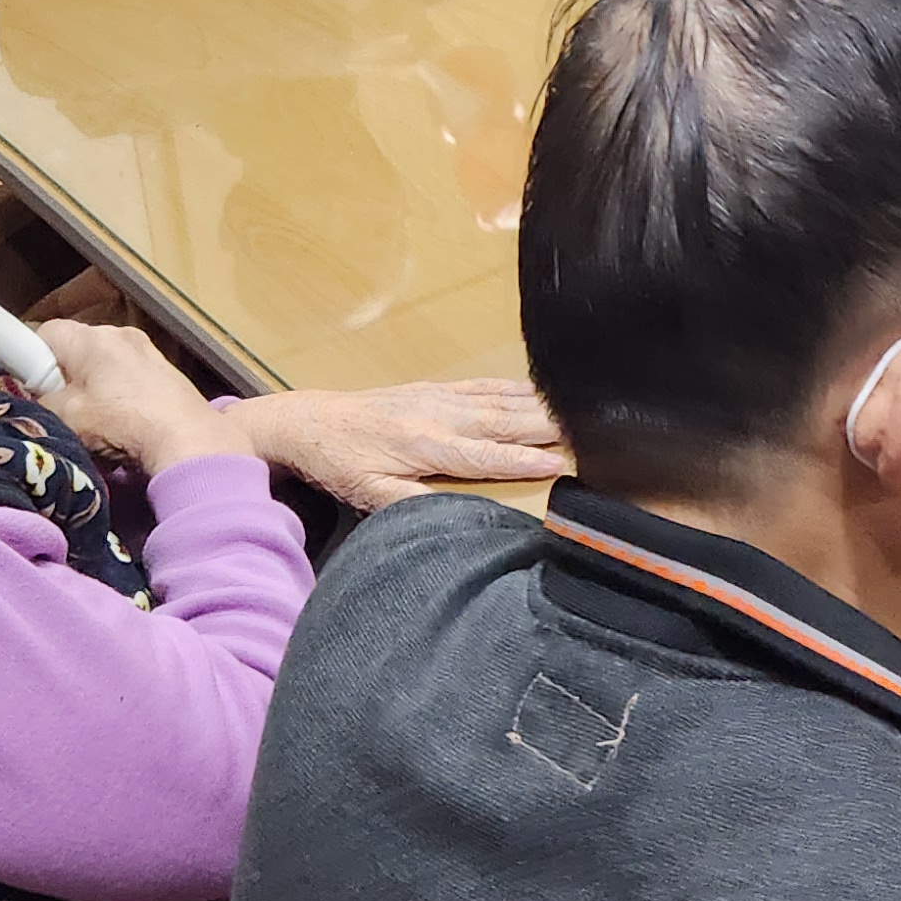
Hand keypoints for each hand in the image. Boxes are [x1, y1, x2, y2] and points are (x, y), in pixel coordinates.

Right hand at [38, 317, 245, 476]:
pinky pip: (130, 378)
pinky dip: (120, 397)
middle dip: (64, 377)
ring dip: (94, 390)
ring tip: (95, 423)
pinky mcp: (168, 374)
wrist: (186, 440)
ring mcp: (149, 352)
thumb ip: (41, 399)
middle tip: (60, 409)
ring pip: (105, 365)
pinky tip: (124, 424)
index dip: (30, 357)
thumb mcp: (64, 416)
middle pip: (77, 349)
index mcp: (92, 338)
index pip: (46, 332)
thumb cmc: (121, 423)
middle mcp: (122, 335)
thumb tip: (38, 395)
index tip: (28, 384)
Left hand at [212, 377, 569, 510]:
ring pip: (499, 400)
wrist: (308, 422)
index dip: (526, 461)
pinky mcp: (434, 390)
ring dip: (539, 404)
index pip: (487, 456)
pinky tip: (536, 389)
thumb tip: (451, 514)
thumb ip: (409, 503)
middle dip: (548, 425)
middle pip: (504, 421)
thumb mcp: (367, 495)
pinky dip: (514, 386)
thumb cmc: (340, 464)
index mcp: (427, 447)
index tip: (562, 463)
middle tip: (591, 429)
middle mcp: (440, 418)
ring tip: (577, 408)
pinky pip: (482, 386)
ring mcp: (439, 399)